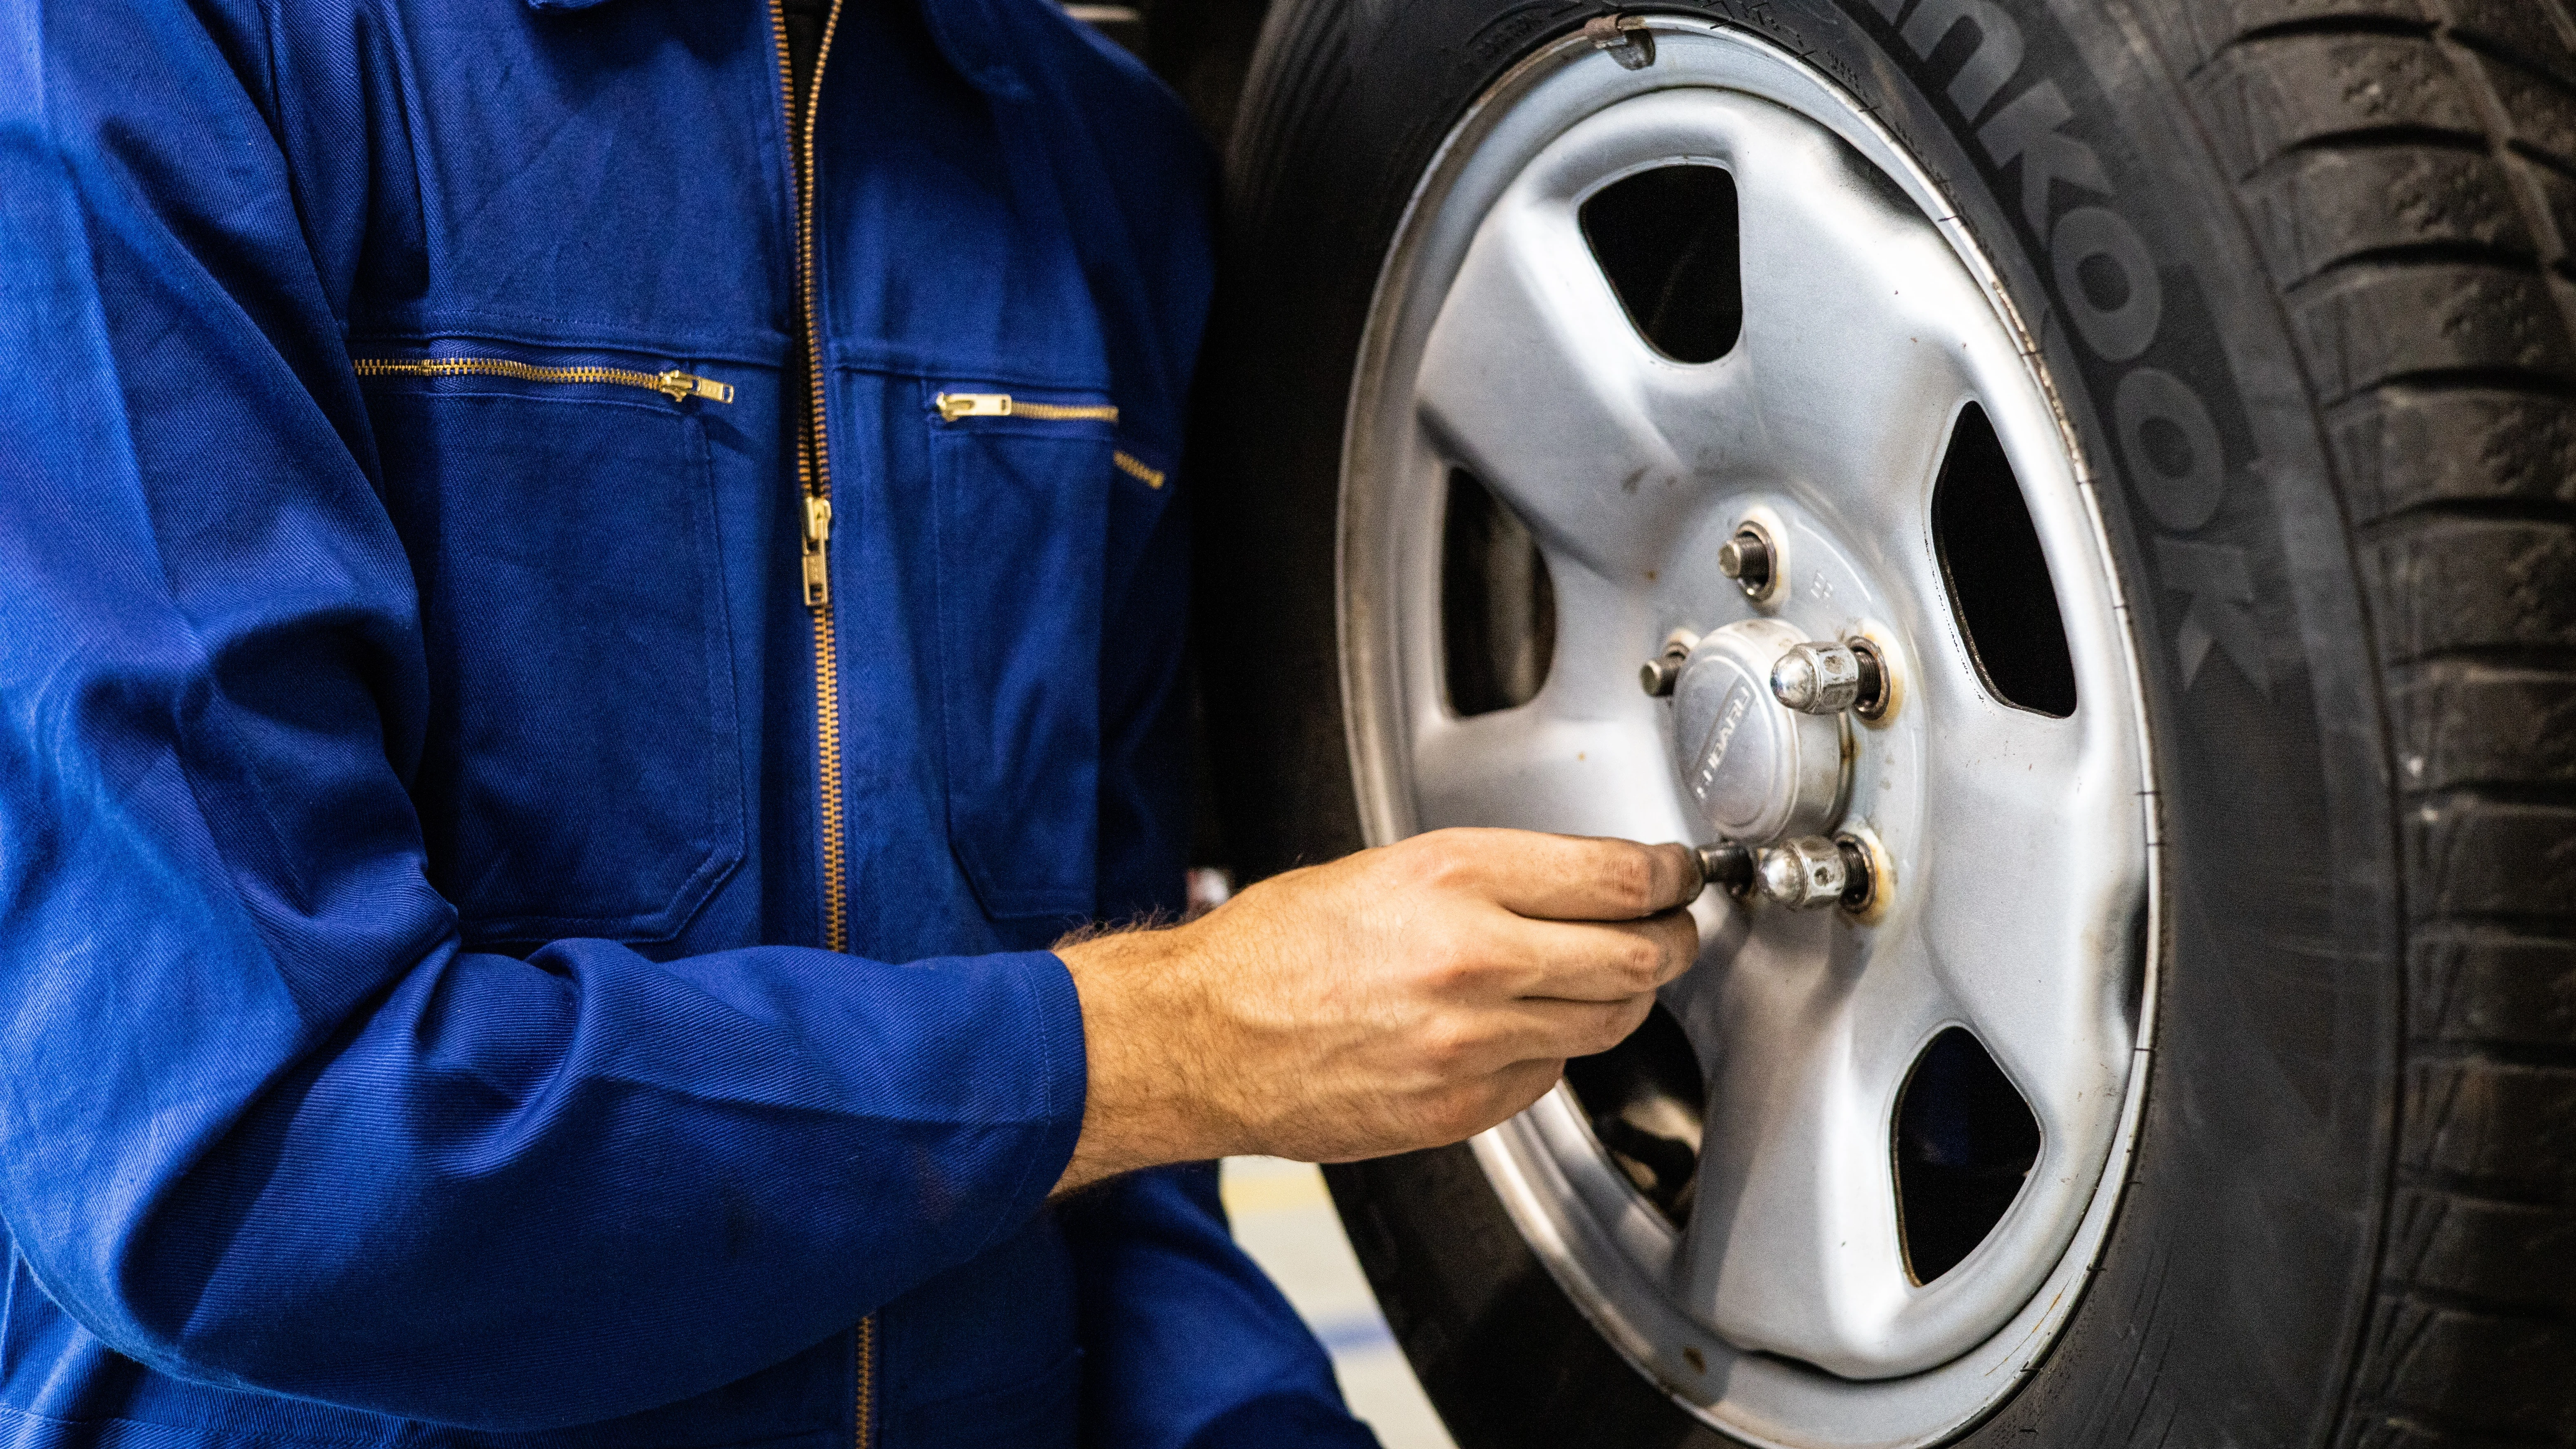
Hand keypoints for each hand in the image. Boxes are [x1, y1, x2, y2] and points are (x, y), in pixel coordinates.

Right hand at [1050, 828, 1701, 1193]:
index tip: (1677, 874)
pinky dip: (1555, 1048)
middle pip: (1636, 955)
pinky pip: (1550, 1073)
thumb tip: (1580, 883)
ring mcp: (1472, 1043)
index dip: (1668, 875)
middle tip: (1677, 928)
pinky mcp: (1462, 1108)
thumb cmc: (1273, 950)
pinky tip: (1528, 1027)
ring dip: (1627, 996)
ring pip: (1607, 1021)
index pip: (1617, 876)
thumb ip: (1491, 877)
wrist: (1203, 1037)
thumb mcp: (1386, 869)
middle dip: (1674, 939)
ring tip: (1618, 976)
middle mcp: (1474, 959)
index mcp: (1454, 878)